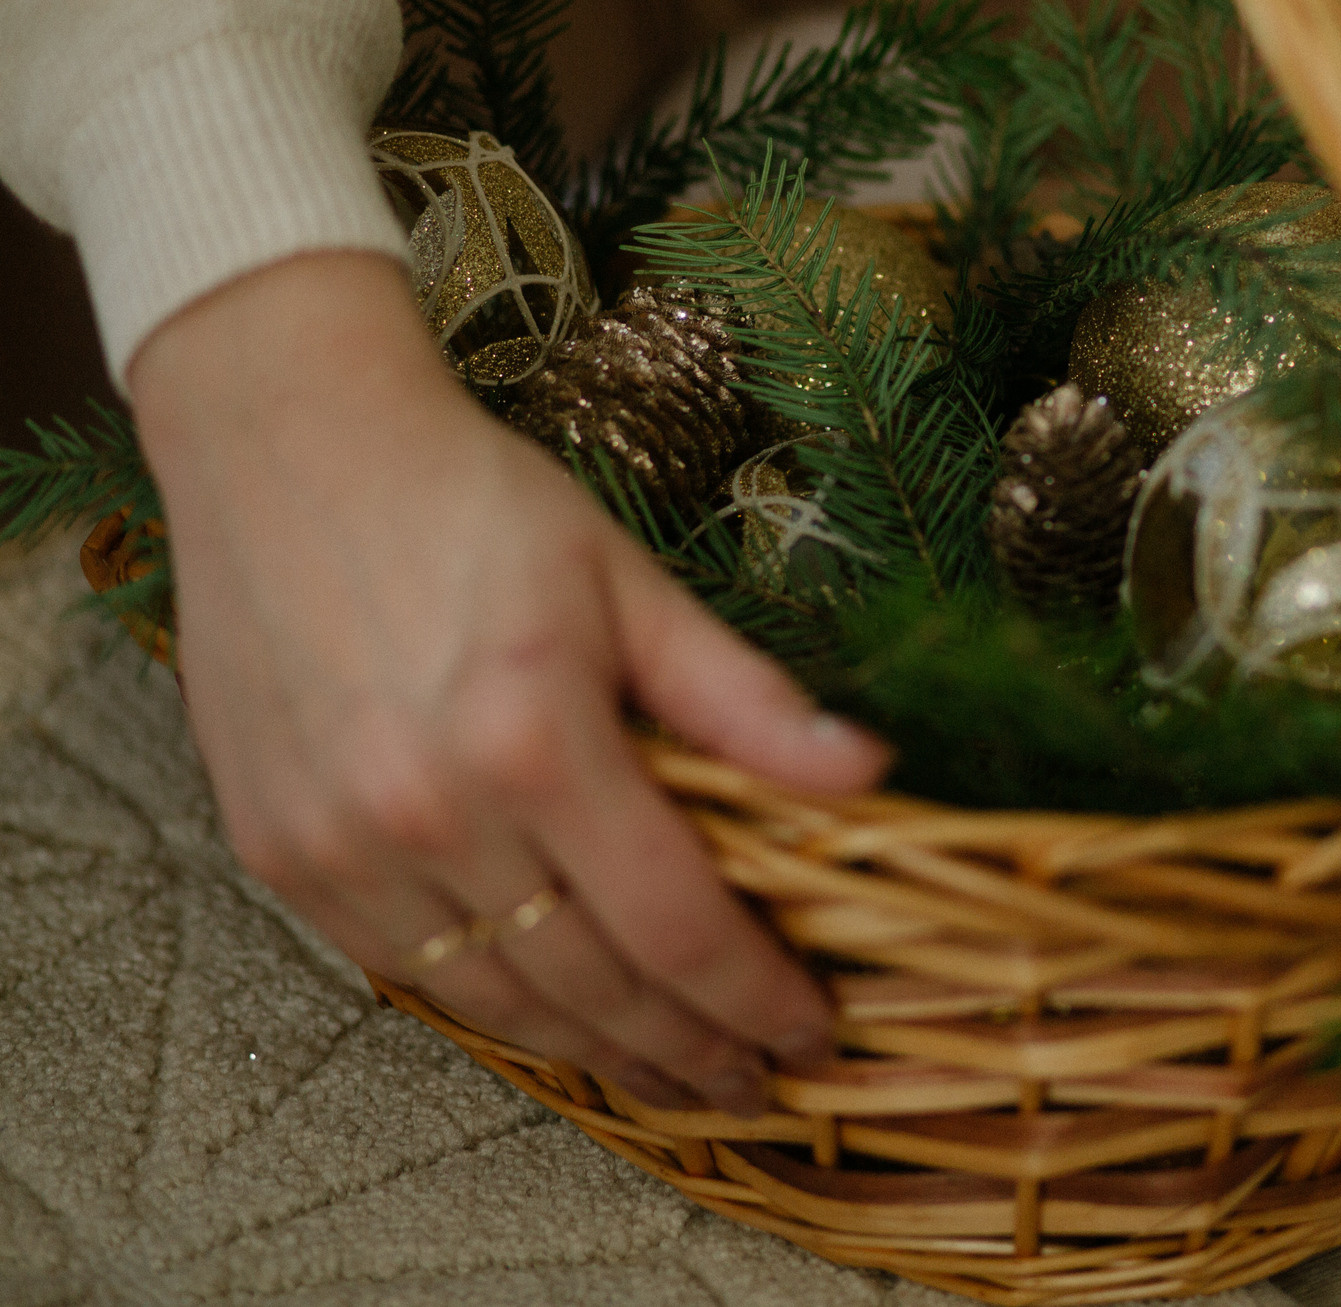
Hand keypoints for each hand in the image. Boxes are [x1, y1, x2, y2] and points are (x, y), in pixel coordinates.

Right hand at [129, 251, 890, 1114]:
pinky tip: (559, 1021)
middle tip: (755, 1083)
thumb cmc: (473, 503)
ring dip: (598, 1054)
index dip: (754, 995)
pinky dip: (494, 1008)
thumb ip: (745, 696)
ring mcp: (341, 843)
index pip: (676, 923)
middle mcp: (429, 810)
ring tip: (673, 1079)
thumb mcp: (630, 582)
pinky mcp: (280, 853)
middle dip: (688, 1050)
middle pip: (592, 985)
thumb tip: (872, 774)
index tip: (811, 1028)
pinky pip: (407, 972)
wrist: (288, 445)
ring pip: (497, 1000)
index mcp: (535, 738)